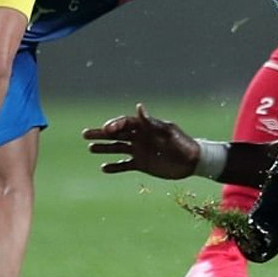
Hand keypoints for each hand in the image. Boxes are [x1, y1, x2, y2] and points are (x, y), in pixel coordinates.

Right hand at [83, 103, 200, 179]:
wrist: (192, 161)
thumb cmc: (182, 143)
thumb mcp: (167, 131)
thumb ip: (150, 122)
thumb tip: (138, 108)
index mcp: (145, 127)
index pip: (125, 123)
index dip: (114, 125)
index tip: (105, 129)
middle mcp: (139, 138)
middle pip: (116, 134)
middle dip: (101, 134)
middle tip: (85, 134)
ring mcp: (139, 151)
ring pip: (117, 148)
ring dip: (104, 149)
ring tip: (91, 149)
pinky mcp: (141, 164)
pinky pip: (124, 165)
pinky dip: (114, 167)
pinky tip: (104, 168)